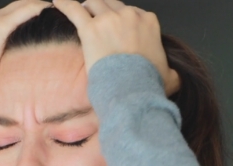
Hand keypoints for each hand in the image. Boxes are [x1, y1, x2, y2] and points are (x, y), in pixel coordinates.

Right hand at [0, 0, 51, 114]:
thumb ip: (0, 62)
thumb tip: (16, 70)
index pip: (9, 14)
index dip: (28, 13)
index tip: (46, 17)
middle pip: (16, 6)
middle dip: (35, 6)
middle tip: (56, 10)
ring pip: (21, 5)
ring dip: (38, 5)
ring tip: (57, 9)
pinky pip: (22, 12)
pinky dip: (36, 8)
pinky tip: (48, 10)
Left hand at [52, 0, 180, 95]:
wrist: (132, 89)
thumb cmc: (148, 83)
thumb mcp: (169, 76)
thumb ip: (171, 72)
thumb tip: (174, 77)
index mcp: (149, 22)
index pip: (133, 12)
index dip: (124, 20)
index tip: (119, 29)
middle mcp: (128, 16)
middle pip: (112, 5)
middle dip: (104, 10)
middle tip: (97, 20)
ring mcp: (108, 20)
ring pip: (94, 2)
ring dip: (87, 6)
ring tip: (80, 11)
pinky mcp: (90, 29)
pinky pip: (73, 9)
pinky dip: (64, 3)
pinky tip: (57, 1)